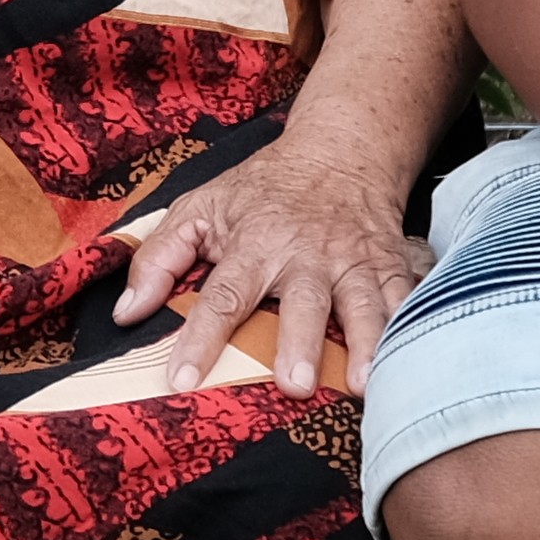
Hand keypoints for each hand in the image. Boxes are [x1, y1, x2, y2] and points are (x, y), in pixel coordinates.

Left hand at [109, 146, 426, 395]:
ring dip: (365, 344)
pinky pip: (406, 296)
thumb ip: (158, 258)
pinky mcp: (390, 264)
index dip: (200, 338)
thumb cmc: (261, 192)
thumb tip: (124, 313)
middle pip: (302, 302)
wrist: (338, 152)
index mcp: (253, 243)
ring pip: (362, 303)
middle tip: (294, 387)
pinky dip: (413, 324)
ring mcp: (352, 260)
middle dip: (299, 344)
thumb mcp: (199, 208)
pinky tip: (414, 358)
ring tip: (367, 386)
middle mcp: (305, 254)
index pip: (222, 296)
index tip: (182, 380)